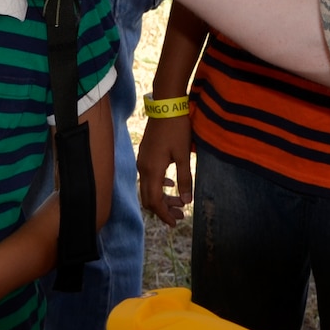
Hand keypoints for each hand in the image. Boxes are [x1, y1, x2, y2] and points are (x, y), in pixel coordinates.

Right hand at [136, 111, 193, 225]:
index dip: (164, 214)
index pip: (154, 201)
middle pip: (148, 198)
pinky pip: (148, 177)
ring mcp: (142, 160)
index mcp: (153, 171)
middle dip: (163, 209)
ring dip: (162, 197)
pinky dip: (158, 185)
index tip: (175, 223)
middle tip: (180, 215)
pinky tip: (169, 183)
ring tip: (178, 201)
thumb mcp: (184, 155)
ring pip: (148, 187)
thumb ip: (185, 179)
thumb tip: (186, 201)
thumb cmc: (176, 130)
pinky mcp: (144, 154)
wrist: (165, 106)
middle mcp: (143, 168)